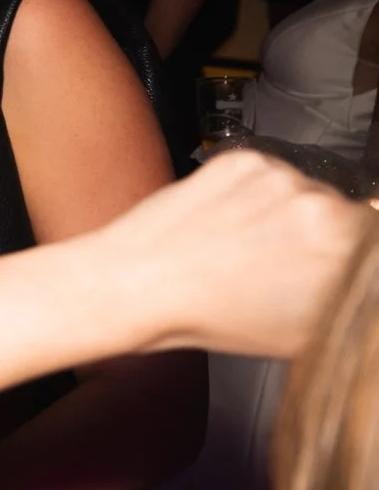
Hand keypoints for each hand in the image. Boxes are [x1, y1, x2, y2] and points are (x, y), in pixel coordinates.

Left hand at [91, 148, 369, 359]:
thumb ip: (352, 301)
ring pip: (302, 192)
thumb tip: (362, 281)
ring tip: (243, 248)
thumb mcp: (308, 329)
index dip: (352, 254)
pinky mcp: (241, 159)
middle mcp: (318, 200)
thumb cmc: (213, 315)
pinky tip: (225, 227)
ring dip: (283, 214)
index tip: (333, 263)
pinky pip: (265, 176)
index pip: (373, 235)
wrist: (134, 283)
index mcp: (346, 242)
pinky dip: (251, 197)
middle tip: (280, 264)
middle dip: (318, 236)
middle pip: (341, 212)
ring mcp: (277, 175)